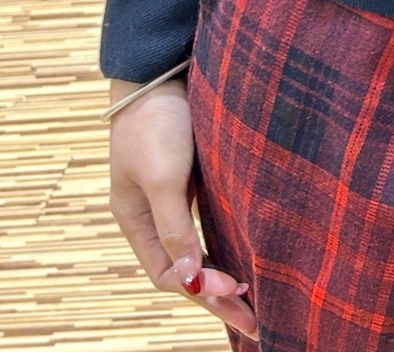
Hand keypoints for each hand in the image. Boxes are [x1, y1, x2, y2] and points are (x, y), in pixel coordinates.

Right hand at [107, 77, 258, 343]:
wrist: (161, 67)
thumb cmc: (156, 120)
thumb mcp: (163, 176)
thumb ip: (174, 227)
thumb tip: (188, 282)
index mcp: (135, 220)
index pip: (170, 275)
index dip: (202, 291)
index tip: (240, 294)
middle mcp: (154, 214)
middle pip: (186, 269)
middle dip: (219, 299)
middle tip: (258, 325)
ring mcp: (175, 194)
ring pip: (202, 246)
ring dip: (225, 273)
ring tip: (258, 300)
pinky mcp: (197, 173)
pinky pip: (214, 219)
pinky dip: (231, 240)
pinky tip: (254, 249)